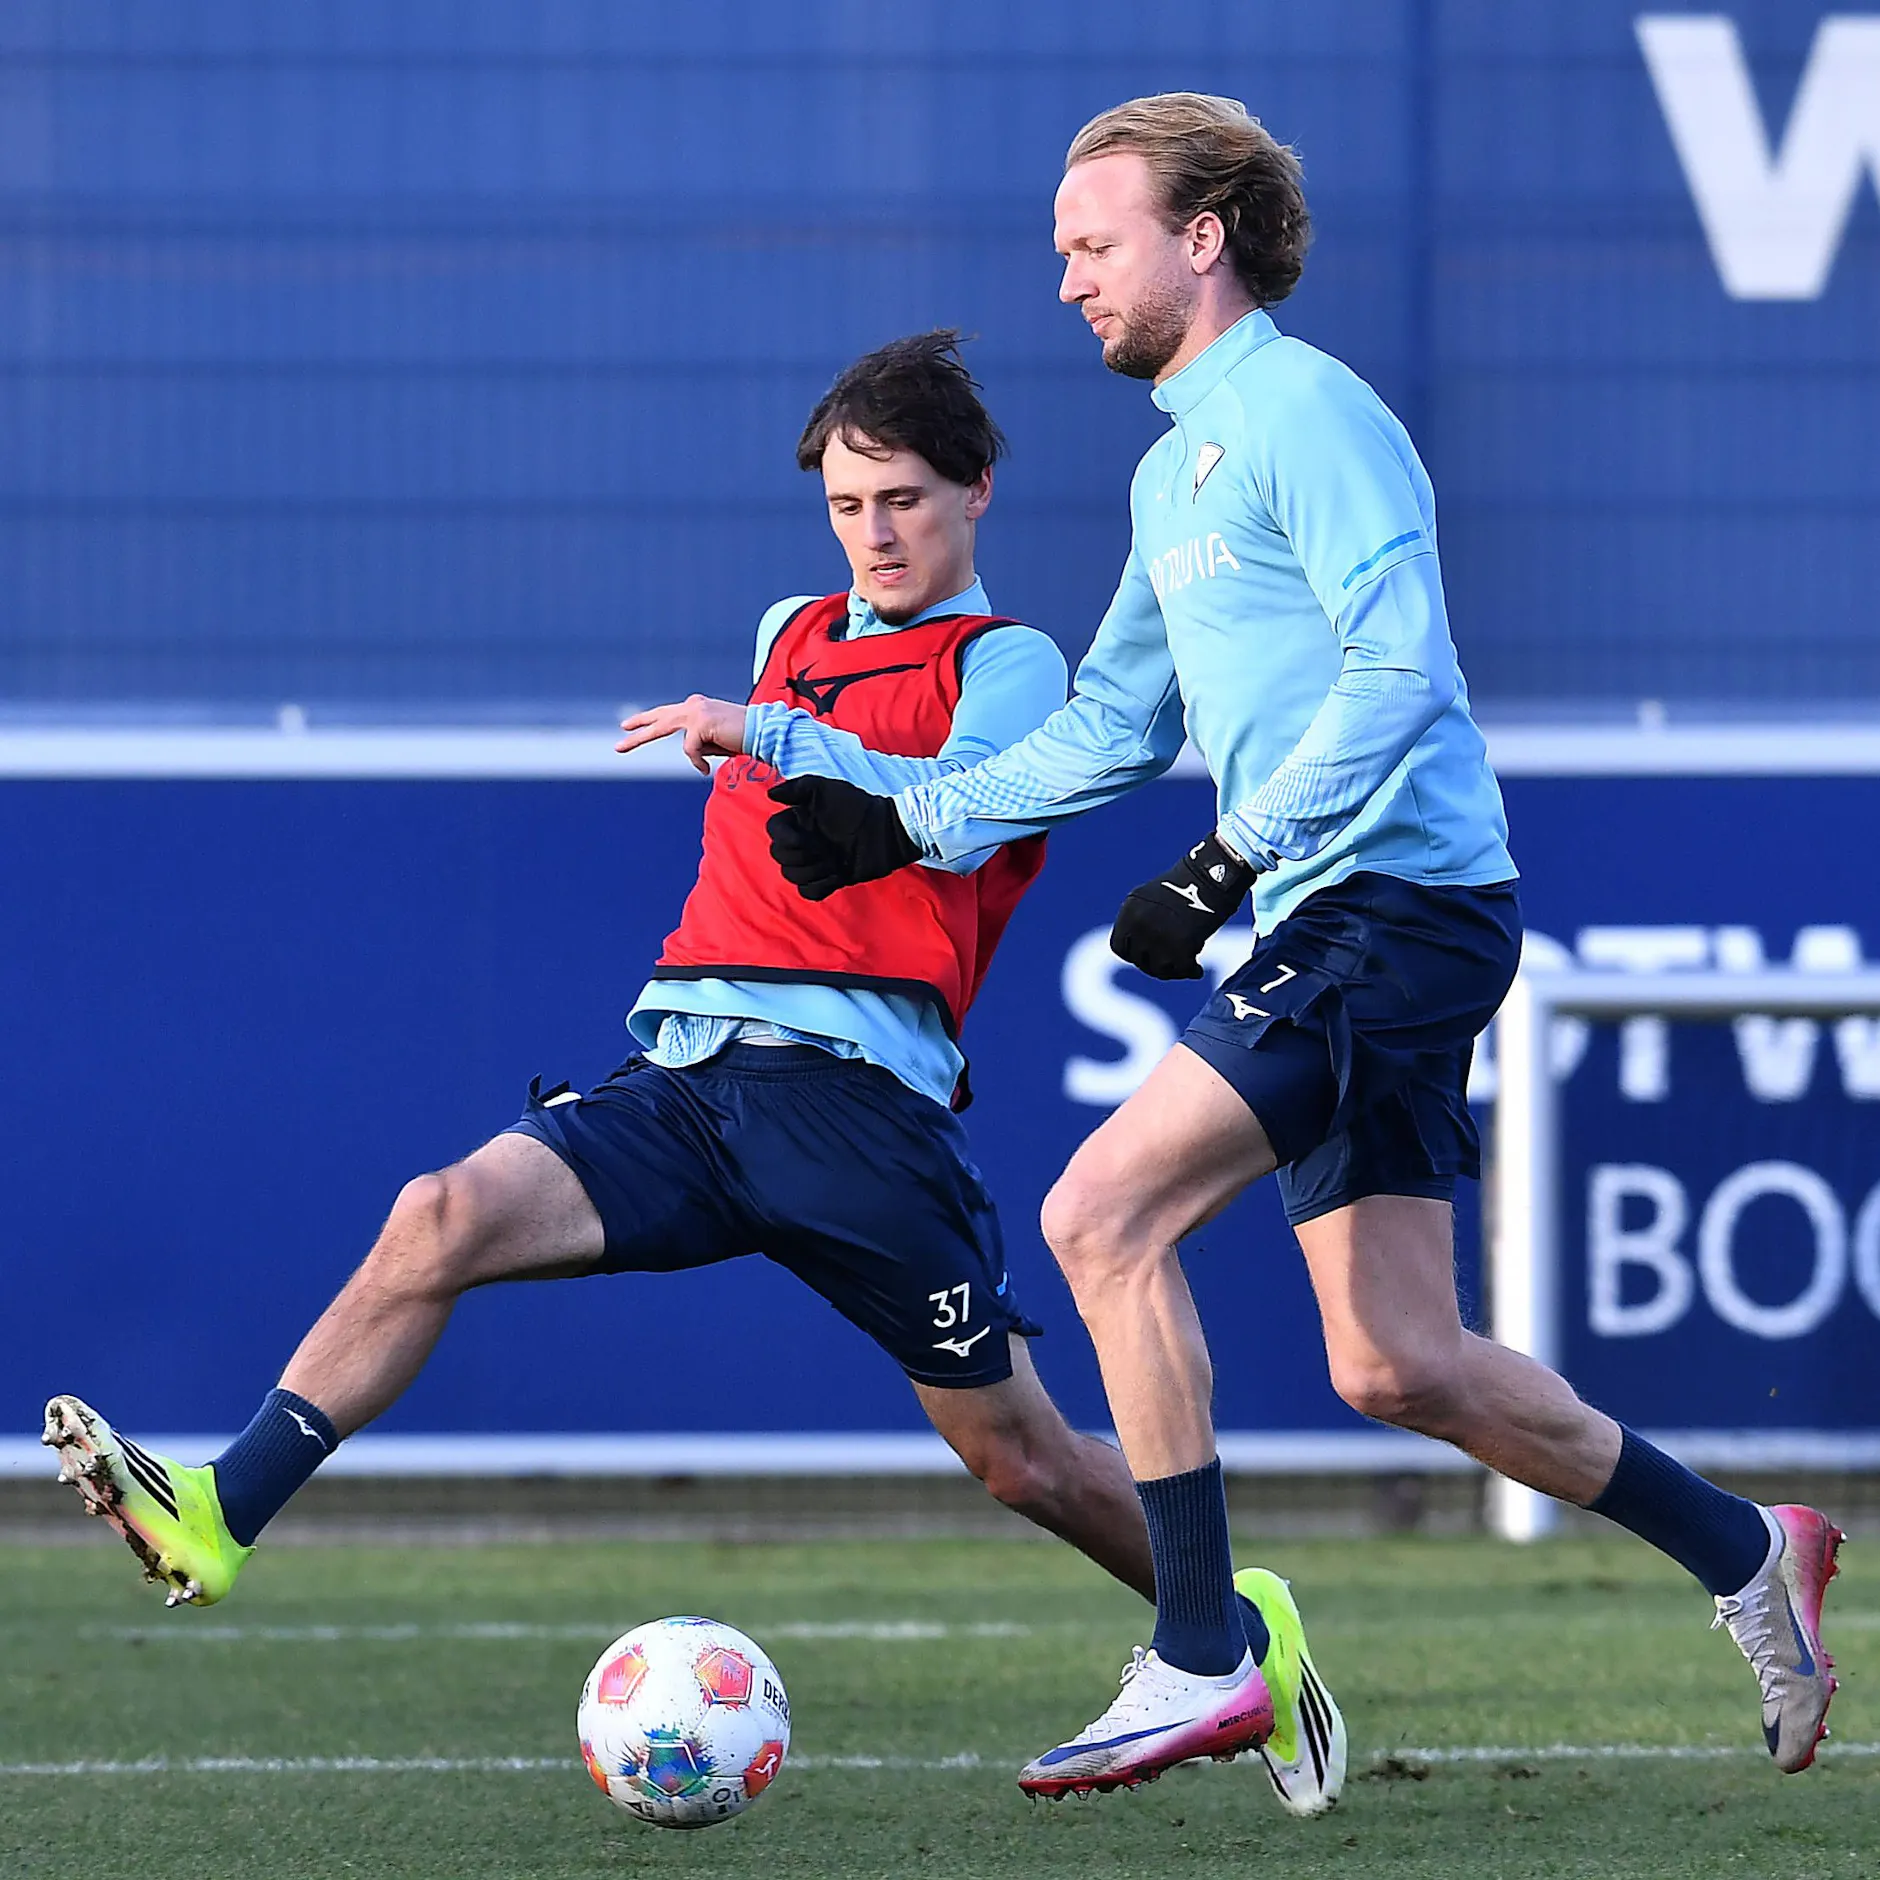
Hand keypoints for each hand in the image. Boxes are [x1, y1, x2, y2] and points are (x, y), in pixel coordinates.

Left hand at [615, 695, 748, 773]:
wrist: (763, 732)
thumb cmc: (742, 738)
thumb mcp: (713, 741)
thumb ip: (697, 742)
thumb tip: (689, 753)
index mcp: (696, 706)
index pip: (665, 713)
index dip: (646, 720)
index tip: (627, 725)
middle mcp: (693, 704)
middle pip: (659, 720)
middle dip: (637, 733)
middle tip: (618, 747)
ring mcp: (695, 711)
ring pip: (669, 732)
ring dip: (657, 743)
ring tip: (635, 750)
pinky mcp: (700, 723)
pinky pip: (690, 750)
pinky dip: (699, 762)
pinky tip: (705, 770)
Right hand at [766, 775, 921, 900]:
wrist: (886, 831)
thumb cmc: (859, 807)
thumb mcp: (829, 789)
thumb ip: (799, 787)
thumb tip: (771, 795)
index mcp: (799, 820)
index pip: (773, 831)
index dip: (784, 838)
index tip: (804, 837)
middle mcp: (803, 841)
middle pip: (779, 856)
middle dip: (802, 856)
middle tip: (827, 849)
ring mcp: (815, 862)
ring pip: (792, 875)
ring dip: (814, 871)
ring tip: (836, 862)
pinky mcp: (828, 879)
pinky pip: (808, 892)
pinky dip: (821, 886)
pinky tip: (838, 875)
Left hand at [1109, 833, 1255, 979]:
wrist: (1213, 874)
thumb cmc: (1186, 886)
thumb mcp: (1150, 898)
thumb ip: (1138, 922)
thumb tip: (1137, 950)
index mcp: (1129, 912)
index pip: (1119, 948)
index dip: (1134, 954)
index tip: (1148, 954)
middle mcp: (1140, 925)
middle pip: (1140, 961)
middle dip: (1156, 963)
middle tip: (1170, 962)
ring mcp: (1159, 937)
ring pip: (1160, 969)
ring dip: (1174, 970)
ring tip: (1185, 964)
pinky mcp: (1181, 946)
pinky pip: (1182, 970)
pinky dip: (1191, 971)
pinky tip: (1197, 969)